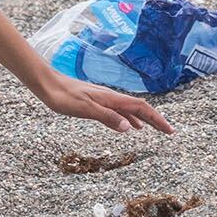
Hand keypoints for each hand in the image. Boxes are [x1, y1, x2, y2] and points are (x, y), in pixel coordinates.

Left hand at [34, 76, 174, 134]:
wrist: (46, 84)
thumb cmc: (63, 96)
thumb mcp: (84, 109)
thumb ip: (106, 117)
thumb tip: (129, 127)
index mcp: (111, 98)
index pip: (141, 108)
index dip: (156, 119)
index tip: (170, 130)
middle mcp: (110, 97)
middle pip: (138, 108)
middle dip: (155, 119)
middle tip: (169, 132)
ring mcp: (103, 99)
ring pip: (128, 110)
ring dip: (143, 120)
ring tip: (153, 130)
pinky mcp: (95, 102)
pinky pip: (117, 112)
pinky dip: (127, 119)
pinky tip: (128, 126)